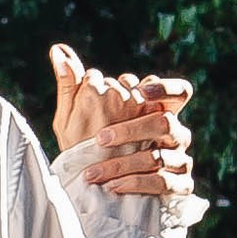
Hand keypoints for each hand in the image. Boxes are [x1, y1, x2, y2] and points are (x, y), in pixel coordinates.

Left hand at [49, 43, 194, 199]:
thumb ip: (72, 83)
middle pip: (165, 122)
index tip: (140, 91)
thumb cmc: (88, 146)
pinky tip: (113, 186)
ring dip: (125, 163)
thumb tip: (57, 49)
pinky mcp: (179, 187)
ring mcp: (179, 160)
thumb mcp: (75, 115)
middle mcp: (174, 132)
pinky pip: (164, 183)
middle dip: (132, 129)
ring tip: (94, 171)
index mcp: (157, 110)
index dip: (165, 88)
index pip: (180, 91)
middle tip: (100, 138)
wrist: (95, 188)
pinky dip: (136, 183)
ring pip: (160, 156)